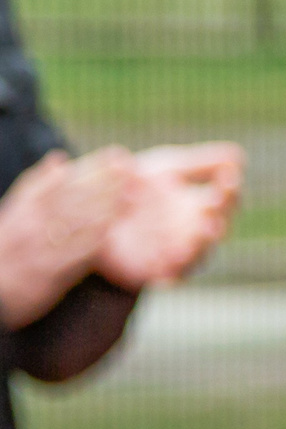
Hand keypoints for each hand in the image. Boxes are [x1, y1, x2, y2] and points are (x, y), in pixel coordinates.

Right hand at [0, 149, 133, 326]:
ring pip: (75, 224)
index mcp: (23, 207)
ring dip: (104, 208)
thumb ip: (38, 185)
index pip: (60, 182)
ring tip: (129, 195)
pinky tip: (111, 232)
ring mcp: (39, 248)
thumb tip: (60, 157)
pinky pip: (73, 255)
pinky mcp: (47, 273)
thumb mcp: (16, 211)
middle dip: (103, 183)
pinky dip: (92, 241)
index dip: (89, 168)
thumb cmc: (9, 245)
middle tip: (131, 170)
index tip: (115, 155)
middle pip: (71, 199)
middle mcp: (30, 225)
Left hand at [98, 142, 242, 289]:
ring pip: (198, 254)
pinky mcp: (155, 273)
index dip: (230, 189)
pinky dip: (171, 276)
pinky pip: (168, 278)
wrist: (91, 216)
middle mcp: (196, 232)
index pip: (226, 199)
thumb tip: (238, 155)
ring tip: (201, 233)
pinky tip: (170, 267)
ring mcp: (178, 254)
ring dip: (201, 245)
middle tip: (212, 203)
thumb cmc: (136, 189)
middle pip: (218, 227)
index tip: (228, 177)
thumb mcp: (166, 169)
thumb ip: (198, 165)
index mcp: (202, 206)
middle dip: (217, 215)